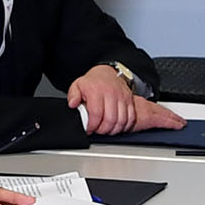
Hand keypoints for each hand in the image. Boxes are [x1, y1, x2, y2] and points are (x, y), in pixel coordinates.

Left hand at [68, 68, 184, 135]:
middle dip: (105, 129)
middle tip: (100, 132)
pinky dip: (126, 125)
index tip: (90, 129)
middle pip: (111, 119)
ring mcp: (123, 98)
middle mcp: (112, 94)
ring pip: (123, 120)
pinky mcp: (131, 102)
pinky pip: (132, 117)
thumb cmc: (93, 82)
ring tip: (110, 131)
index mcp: (98, 91)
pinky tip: (121, 128)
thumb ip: (73, 95)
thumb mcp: (78, 85)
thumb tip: (72, 104)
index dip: (93, 125)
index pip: (97, 113)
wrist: (108, 72)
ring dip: (116, 129)